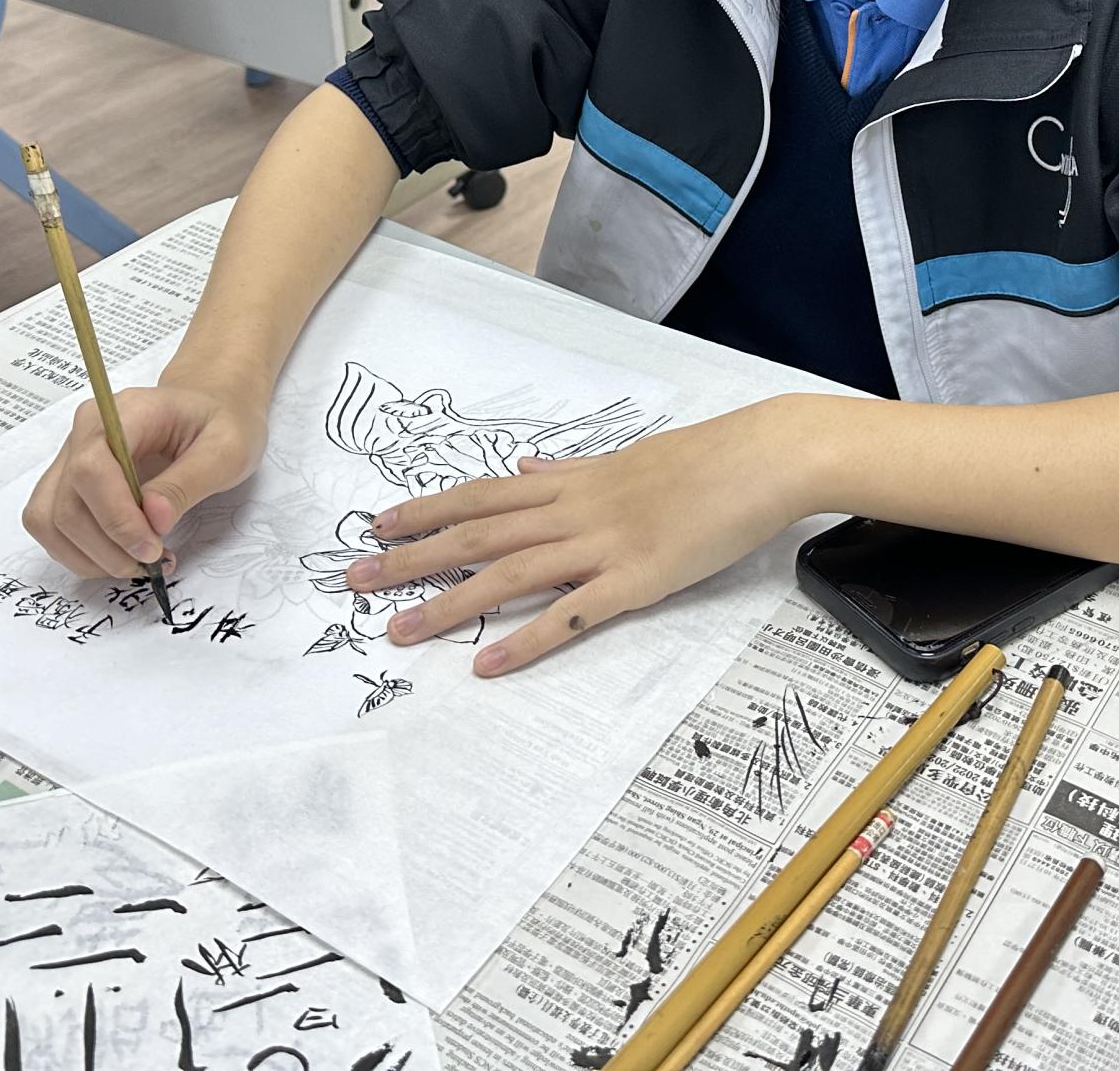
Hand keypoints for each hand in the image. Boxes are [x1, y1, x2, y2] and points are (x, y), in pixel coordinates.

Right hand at [22, 375, 266, 579]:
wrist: (206, 412)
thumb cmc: (220, 425)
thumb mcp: (226, 450)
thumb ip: (188, 483)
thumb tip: (153, 521)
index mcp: (126, 412)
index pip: (92, 468)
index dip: (116, 518)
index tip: (153, 548)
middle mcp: (86, 431)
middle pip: (67, 502)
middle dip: (108, 547)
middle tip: (153, 563)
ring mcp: (71, 455)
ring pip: (50, 519)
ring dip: (90, 556)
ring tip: (138, 564)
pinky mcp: (67, 481)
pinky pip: (52, 525)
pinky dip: (80, 553)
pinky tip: (119, 556)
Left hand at [345, 395, 824, 676]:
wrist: (763, 458)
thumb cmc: (706, 459)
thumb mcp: (629, 457)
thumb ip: (573, 470)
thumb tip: (528, 469)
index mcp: (573, 481)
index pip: (483, 495)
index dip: (427, 509)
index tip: (377, 524)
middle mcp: (575, 509)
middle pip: (477, 534)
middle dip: (412, 557)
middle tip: (354, 578)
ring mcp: (603, 545)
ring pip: (508, 574)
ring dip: (448, 602)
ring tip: (398, 630)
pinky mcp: (637, 580)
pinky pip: (571, 614)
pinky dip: (527, 638)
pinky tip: (488, 662)